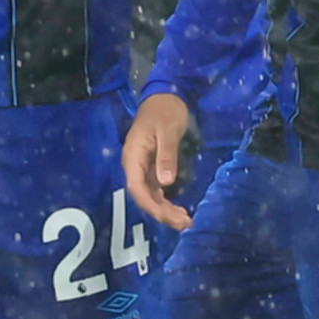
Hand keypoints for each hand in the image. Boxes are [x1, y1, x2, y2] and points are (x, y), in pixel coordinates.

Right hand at [123, 92, 197, 230]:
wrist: (165, 95)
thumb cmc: (165, 111)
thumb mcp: (168, 131)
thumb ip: (166, 156)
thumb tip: (166, 183)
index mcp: (133, 156)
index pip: (137, 188)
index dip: (152, 205)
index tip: (170, 216)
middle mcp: (134, 165)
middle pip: (143, 196)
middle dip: (162, 212)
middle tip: (184, 223)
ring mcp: (142, 167)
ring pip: (150, 195)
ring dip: (165, 210)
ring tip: (185, 221)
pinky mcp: (151, 166)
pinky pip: (156, 189)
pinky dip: (166, 201)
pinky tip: (178, 209)